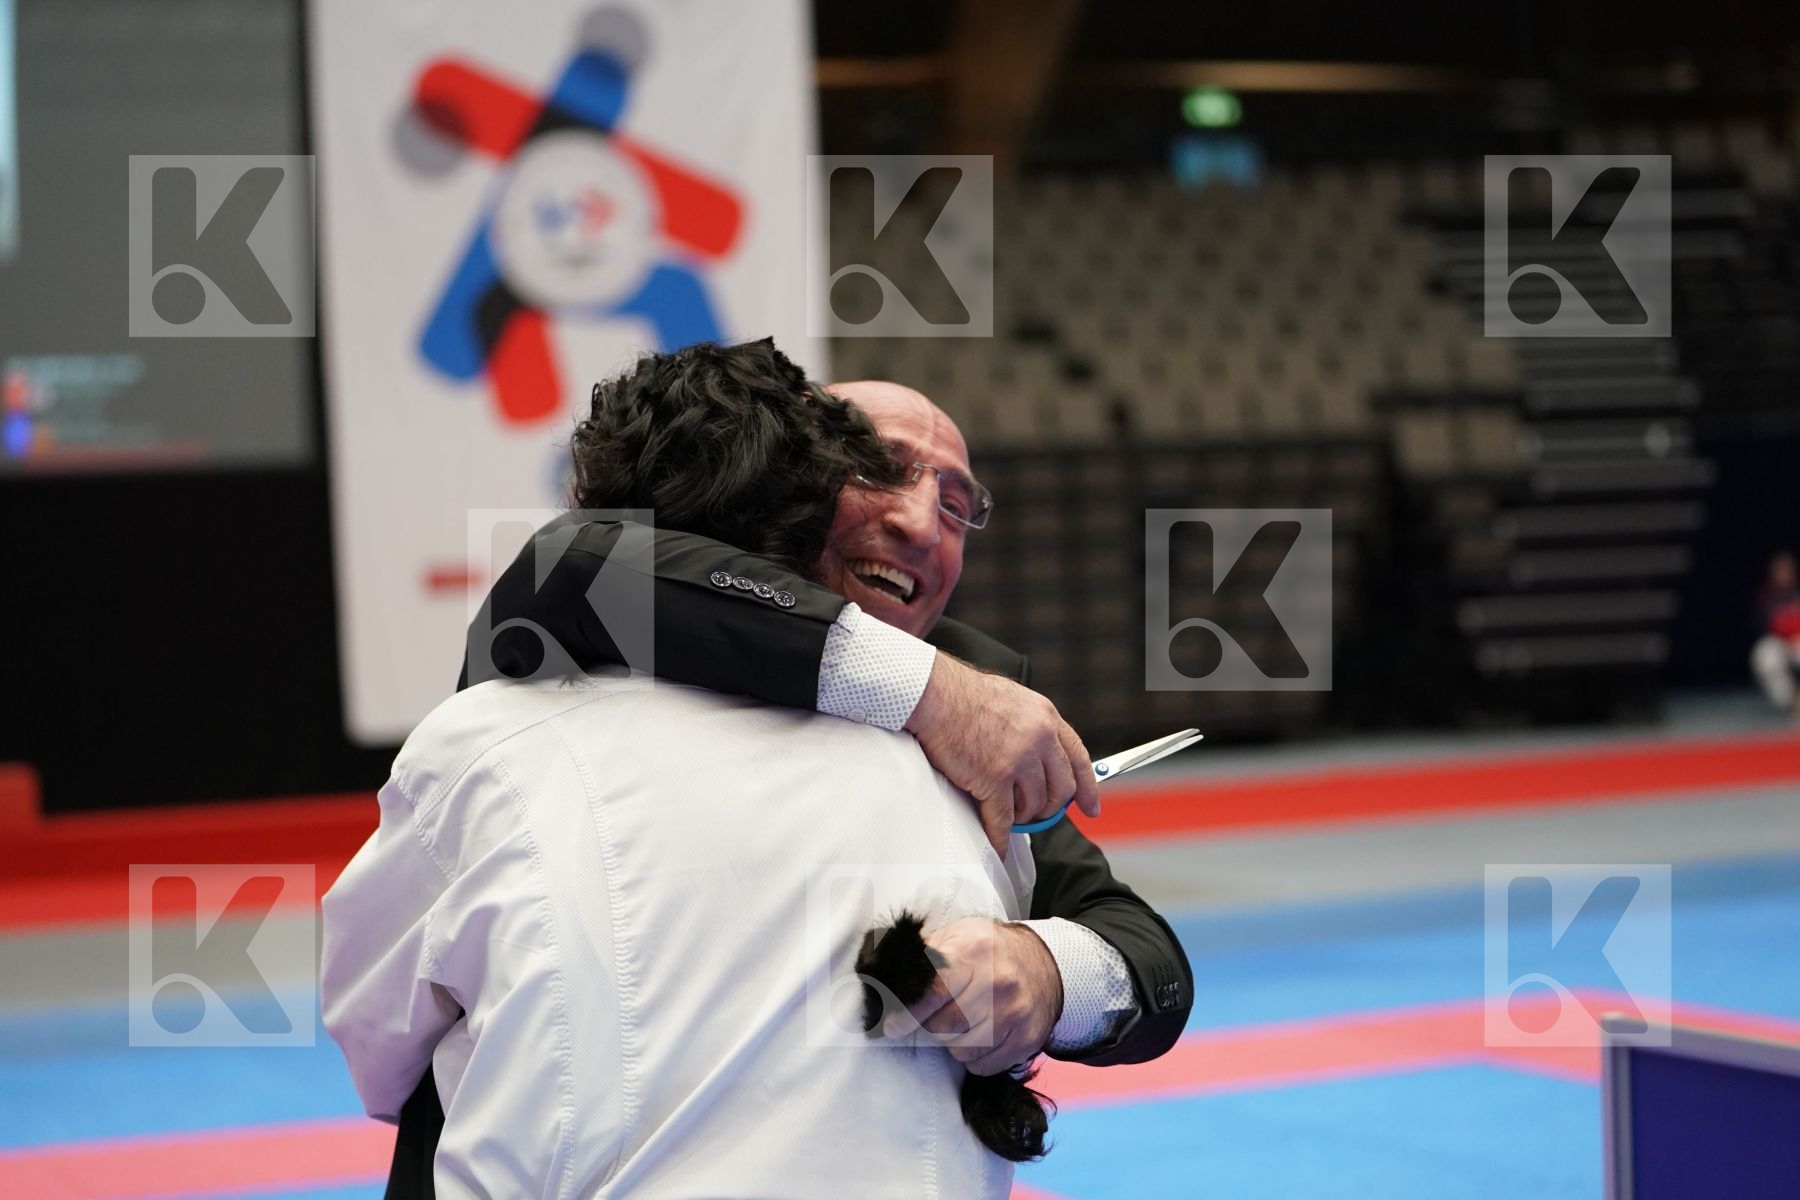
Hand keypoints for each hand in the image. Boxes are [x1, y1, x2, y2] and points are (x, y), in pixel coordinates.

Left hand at [885, 917, 1062, 1075]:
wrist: (1045, 964)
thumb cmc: (989, 951)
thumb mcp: (957, 936)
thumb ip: (923, 955)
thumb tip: (883, 974)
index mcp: (973, 950)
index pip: (934, 990)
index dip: (908, 1013)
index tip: (892, 1027)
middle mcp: (997, 982)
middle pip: (945, 1026)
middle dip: (932, 1026)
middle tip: (934, 1018)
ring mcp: (1015, 1013)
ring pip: (963, 1050)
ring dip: (954, 1042)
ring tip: (963, 1022)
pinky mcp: (1026, 1040)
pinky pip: (983, 1066)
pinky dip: (975, 1057)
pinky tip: (981, 1035)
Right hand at [904, 652, 1099, 855]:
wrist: (935, 695)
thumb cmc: (964, 694)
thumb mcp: (1015, 700)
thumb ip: (1032, 725)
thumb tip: (1039, 753)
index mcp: (1047, 718)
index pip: (1078, 759)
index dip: (1087, 788)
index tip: (1091, 807)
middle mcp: (1039, 739)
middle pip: (1061, 788)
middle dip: (1051, 808)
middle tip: (1038, 815)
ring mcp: (1018, 760)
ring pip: (1033, 805)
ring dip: (1022, 816)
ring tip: (1009, 815)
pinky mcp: (993, 778)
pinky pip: (1003, 819)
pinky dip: (1000, 837)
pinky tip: (999, 846)